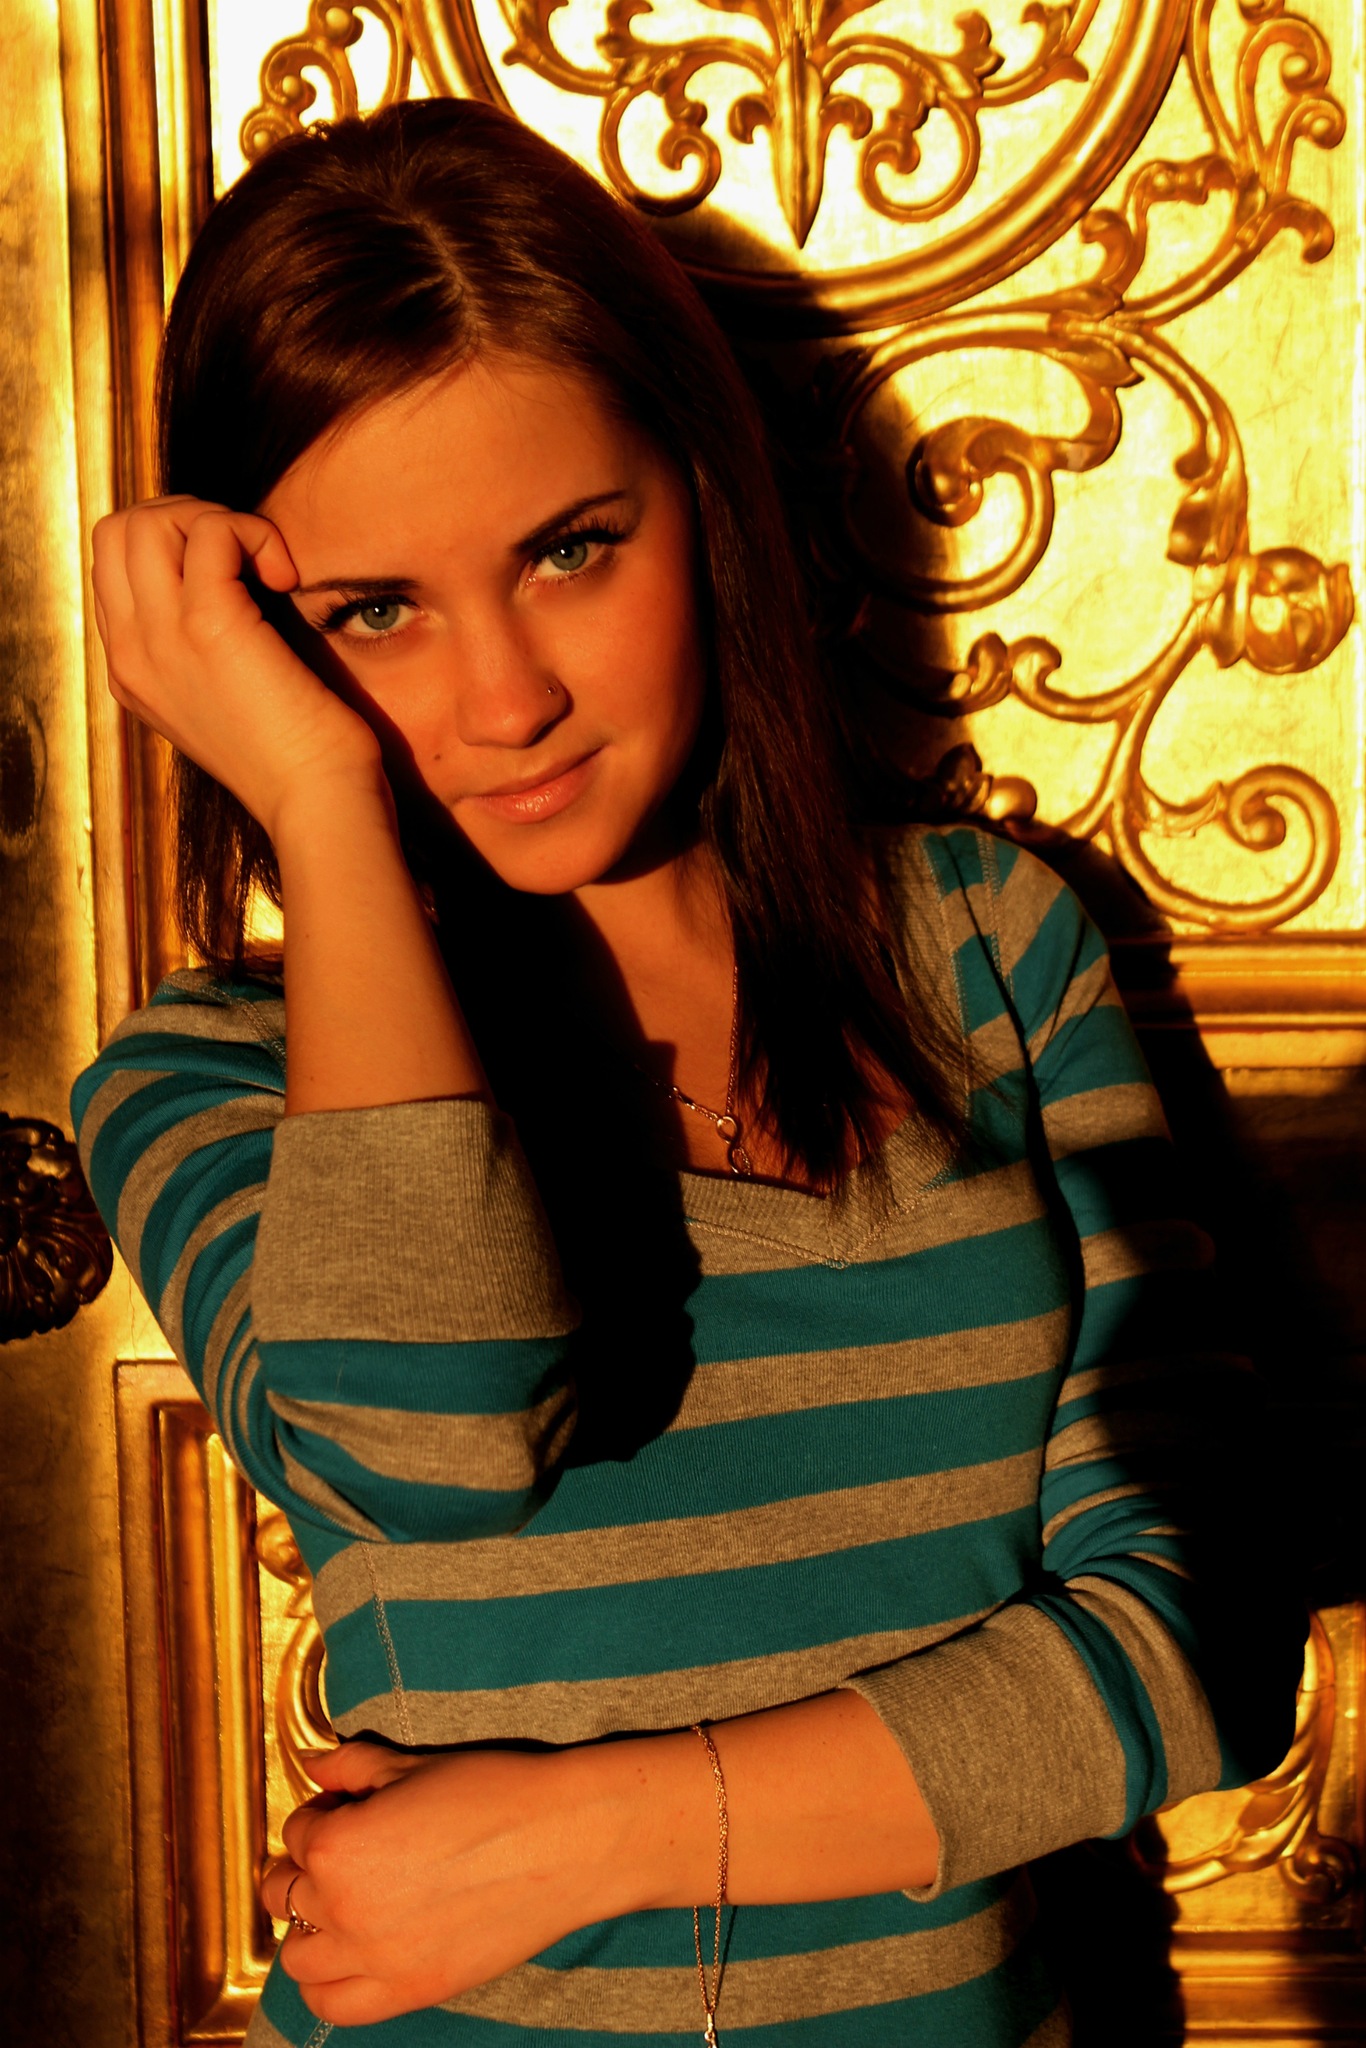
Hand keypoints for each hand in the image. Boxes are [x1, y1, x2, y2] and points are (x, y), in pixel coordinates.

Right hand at [91, 496, 382, 834]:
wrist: (318, 807)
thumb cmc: (295, 756)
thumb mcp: (226, 700)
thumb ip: (201, 648)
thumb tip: (228, 579)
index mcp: (130, 672)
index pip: (113, 567)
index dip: (173, 545)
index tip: (233, 573)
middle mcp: (130, 654)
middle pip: (117, 531)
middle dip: (186, 518)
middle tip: (246, 557)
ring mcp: (161, 639)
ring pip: (149, 521)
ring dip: (217, 521)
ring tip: (266, 566)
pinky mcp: (210, 627)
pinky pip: (212, 533)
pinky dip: (254, 534)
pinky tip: (286, 577)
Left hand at [259, 1739, 650, 2025]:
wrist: (561, 1841)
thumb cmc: (494, 1795)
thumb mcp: (413, 1765)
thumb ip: (351, 1765)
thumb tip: (315, 1763)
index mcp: (339, 1846)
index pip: (298, 1831)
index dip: (323, 1813)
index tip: (347, 1809)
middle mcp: (342, 1908)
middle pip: (286, 1893)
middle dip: (308, 1867)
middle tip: (343, 1853)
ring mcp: (373, 1958)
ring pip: (297, 1956)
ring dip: (311, 1927)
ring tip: (344, 1903)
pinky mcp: (407, 1992)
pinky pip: (332, 2005)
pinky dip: (328, 1983)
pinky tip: (350, 1955)